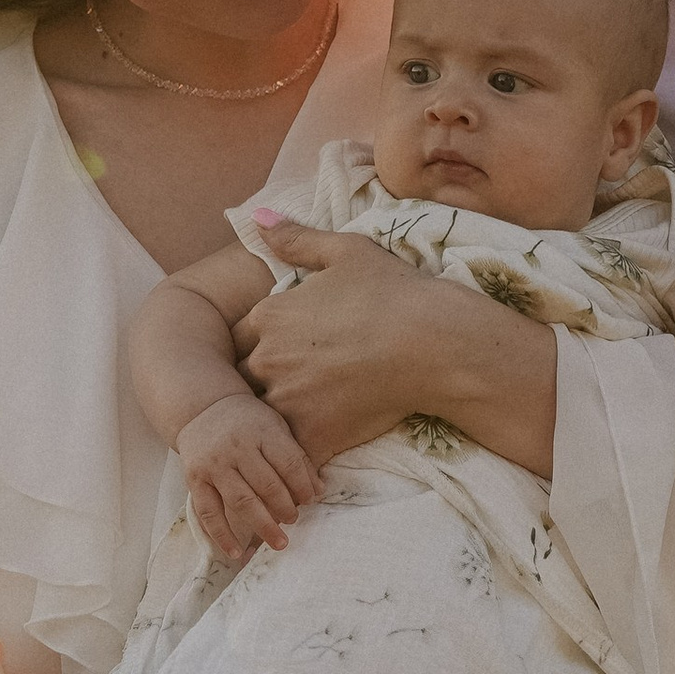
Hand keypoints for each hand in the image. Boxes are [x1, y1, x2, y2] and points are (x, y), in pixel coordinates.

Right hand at [177, 394, 319, 563]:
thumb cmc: (247, 422)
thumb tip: (318, 490)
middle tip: (294, 520)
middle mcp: (237, 448)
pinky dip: (222, 535)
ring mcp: (214, 465)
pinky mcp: (195, 480)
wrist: (202, 409)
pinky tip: (236, 552)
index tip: (311, 500)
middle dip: (285, 508)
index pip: (288, 462)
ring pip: (241, 501)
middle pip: (267, 485)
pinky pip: (208, 513)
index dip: (303, 485)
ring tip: (279, 542)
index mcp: (262, 432)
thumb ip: (296, 457)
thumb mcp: (275, 428)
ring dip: (263, 525)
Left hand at [236, 219, 558, 476]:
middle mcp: (268, 357)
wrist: (436, 343)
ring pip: (260, 419)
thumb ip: (296, 239)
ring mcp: (288, 399)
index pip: (237, 340)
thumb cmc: (397, 292)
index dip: (258, 349)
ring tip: (299, 422)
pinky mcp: (312, 434)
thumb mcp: (347, 251)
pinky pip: (287, 452)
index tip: (286, 356)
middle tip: (295, 392)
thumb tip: (257, 218)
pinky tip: (312, 450)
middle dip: (259, 387)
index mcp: (269, 315)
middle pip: (242, 381)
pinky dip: (294, 454)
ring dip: (274, 422)